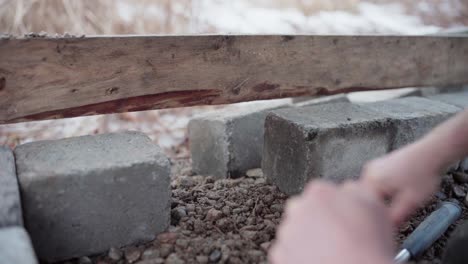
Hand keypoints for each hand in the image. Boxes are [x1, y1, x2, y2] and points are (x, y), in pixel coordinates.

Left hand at [269, 180, 393, 263]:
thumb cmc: (367, 244)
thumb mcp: (374, 204)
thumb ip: (356, 188)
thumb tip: (349, 188)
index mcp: (320, 192)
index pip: (322, 192)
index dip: (334, 207)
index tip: (342, 219)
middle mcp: (298, 208)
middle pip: (304, 209)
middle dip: (317, 220)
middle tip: (336, 235)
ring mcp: (287, 231)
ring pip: (295, 230)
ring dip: (307, 238)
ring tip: (329, 250)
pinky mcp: (280, 253)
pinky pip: (287, 251)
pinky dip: (299, 255)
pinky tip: (318, 259)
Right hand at [361, 109, 467, 225]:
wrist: (431, 152)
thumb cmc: (423, 173)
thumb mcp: (411, 202)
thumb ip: (395, 218)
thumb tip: (385, 229)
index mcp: (371, 182)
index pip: (365, 207)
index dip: (375, 217)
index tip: (386, 222)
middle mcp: (367, 172)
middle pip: (366, 199)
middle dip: (377, 208)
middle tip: (394, 211)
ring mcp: (372, 167)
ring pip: (370, 191)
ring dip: (381, 199)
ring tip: (398, 199)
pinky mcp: (378, 164)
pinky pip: (375, 183)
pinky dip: (383, 190)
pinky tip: (397, 190)